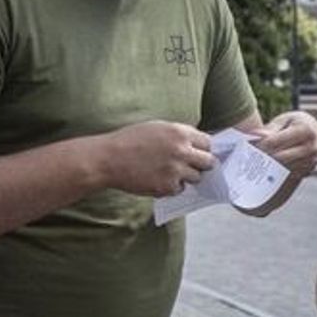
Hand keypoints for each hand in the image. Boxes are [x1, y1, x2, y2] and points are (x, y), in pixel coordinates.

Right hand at [97, 121, 213, 196]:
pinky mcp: (167, 186)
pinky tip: (158, 179)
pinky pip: (179, 189)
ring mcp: (176, 170)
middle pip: (208, 162)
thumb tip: (197, 144)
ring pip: (196, 178)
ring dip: (187, 177)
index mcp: (180, 133)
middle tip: (190, 165)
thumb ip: (179, 135)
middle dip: (201, 164)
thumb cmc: (130, 141)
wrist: (108, 159)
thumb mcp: (158, 127)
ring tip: (169, 172)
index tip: (199, 153)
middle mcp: (181, 151)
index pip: (208, 143)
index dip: (203, 149)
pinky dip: (172, 187)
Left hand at [252, 111, 316, 177]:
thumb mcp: (284, 120)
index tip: (249, 147)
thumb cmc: (295, 123)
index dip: (260, 145)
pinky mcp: (309, 170)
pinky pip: (288, 174)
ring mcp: (311, 161)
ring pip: (283, 168)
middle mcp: (311, 147)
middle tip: (250, 158)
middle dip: (263, 158)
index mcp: (305, 130)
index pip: (276, 141)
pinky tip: (267, 169)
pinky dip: (277, 172)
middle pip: (279, 158)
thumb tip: (257, 135)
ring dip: (268, 167)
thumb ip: (270, 129)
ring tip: (256, 163)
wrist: (315, 131)